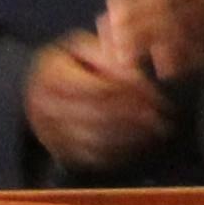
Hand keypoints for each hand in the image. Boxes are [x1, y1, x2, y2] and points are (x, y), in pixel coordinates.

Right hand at [21, 31, 174, 171]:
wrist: (38, 89)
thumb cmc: (70, 63)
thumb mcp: (84, 47)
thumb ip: (107, 56)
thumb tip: (133, 72)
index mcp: (52, 75)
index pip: (100, 89)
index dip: (133, 95)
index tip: (159, 98)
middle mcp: (45, 106)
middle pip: (99, 116)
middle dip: (137, 118)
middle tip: (165, 118)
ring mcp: (48, 132)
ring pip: (96, 139)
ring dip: (132, 137)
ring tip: (157, 131)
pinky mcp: (56, 149)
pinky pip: (90, 157)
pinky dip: (118, 153)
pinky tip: (138, 144)